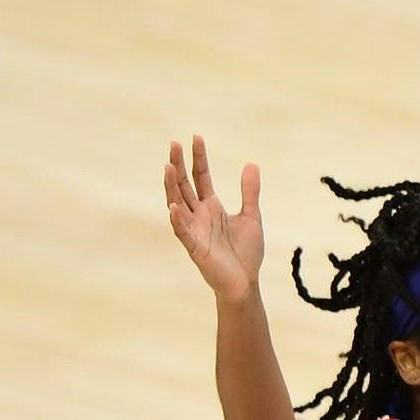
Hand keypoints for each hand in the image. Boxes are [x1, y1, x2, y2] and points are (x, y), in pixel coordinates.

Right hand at [165, 135, 263, 304]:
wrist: (245, 281)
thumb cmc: (246, 252)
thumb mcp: (251, 216)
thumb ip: (250, 191)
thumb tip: (251, 164)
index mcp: (211, 207)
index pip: (201, 178)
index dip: (198, 159)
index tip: (195, 137)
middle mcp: (199, 216)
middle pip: (184, 186)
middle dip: (178, 165)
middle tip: (173, 144)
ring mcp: (194, 230)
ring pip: (178, 204)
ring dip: (172, 187)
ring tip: (168, 167)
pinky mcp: (195, 248)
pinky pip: (183, 233)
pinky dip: (177, 220)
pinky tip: (173, 207)